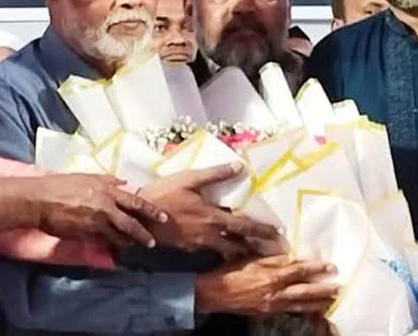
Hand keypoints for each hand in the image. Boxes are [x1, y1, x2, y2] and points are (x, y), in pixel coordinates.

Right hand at [33, 173, 166, 248]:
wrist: (40, 201)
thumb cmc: (61, 185)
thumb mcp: (87, 176)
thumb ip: (107, 180)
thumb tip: (123, 182)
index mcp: (107, 191)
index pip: (135, 202)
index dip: (151, 211)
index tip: (164, 217)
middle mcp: (105, 208)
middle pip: (131, 224)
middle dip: (143, 234)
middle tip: (152, 242)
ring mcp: (96, 224)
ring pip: (118, 237)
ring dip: (126, 242)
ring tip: (132, 245)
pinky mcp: (86, 236)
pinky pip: (102, 243)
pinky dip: (109, 246)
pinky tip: (113, 248)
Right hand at [140, 165, 279, 258]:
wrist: (140, 217)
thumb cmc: (164, 194)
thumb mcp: (190, 178)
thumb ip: (215, 174)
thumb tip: (239, 166)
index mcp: (213, 218)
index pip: (245, 227)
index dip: (262, 230)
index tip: (277, 233)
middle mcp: (209, 235)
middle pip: (238, 245)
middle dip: (255, 246)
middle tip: (270, 247)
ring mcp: (198, 244)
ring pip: (225, 250)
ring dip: (239, 250)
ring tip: (250, 248)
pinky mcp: (188, 248)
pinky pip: (210, 250)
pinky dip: (221, 249)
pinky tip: (222, 244)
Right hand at [194, 255, 339, 316]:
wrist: (216, 294)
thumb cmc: (232, 272)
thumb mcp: (252, 259)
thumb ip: (273, 258)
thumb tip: (291, 255)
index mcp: (271, 276)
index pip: (299, 271)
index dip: (316, 268)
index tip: (330, 266)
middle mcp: (275, 293)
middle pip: (305, 291)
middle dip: (323, 290)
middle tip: (339, 287)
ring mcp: (273, 305)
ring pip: (300, 305)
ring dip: (317, 303)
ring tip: (332, 301)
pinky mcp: (268, 312)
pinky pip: (290, 311)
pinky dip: (303, 309)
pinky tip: (311, 309)